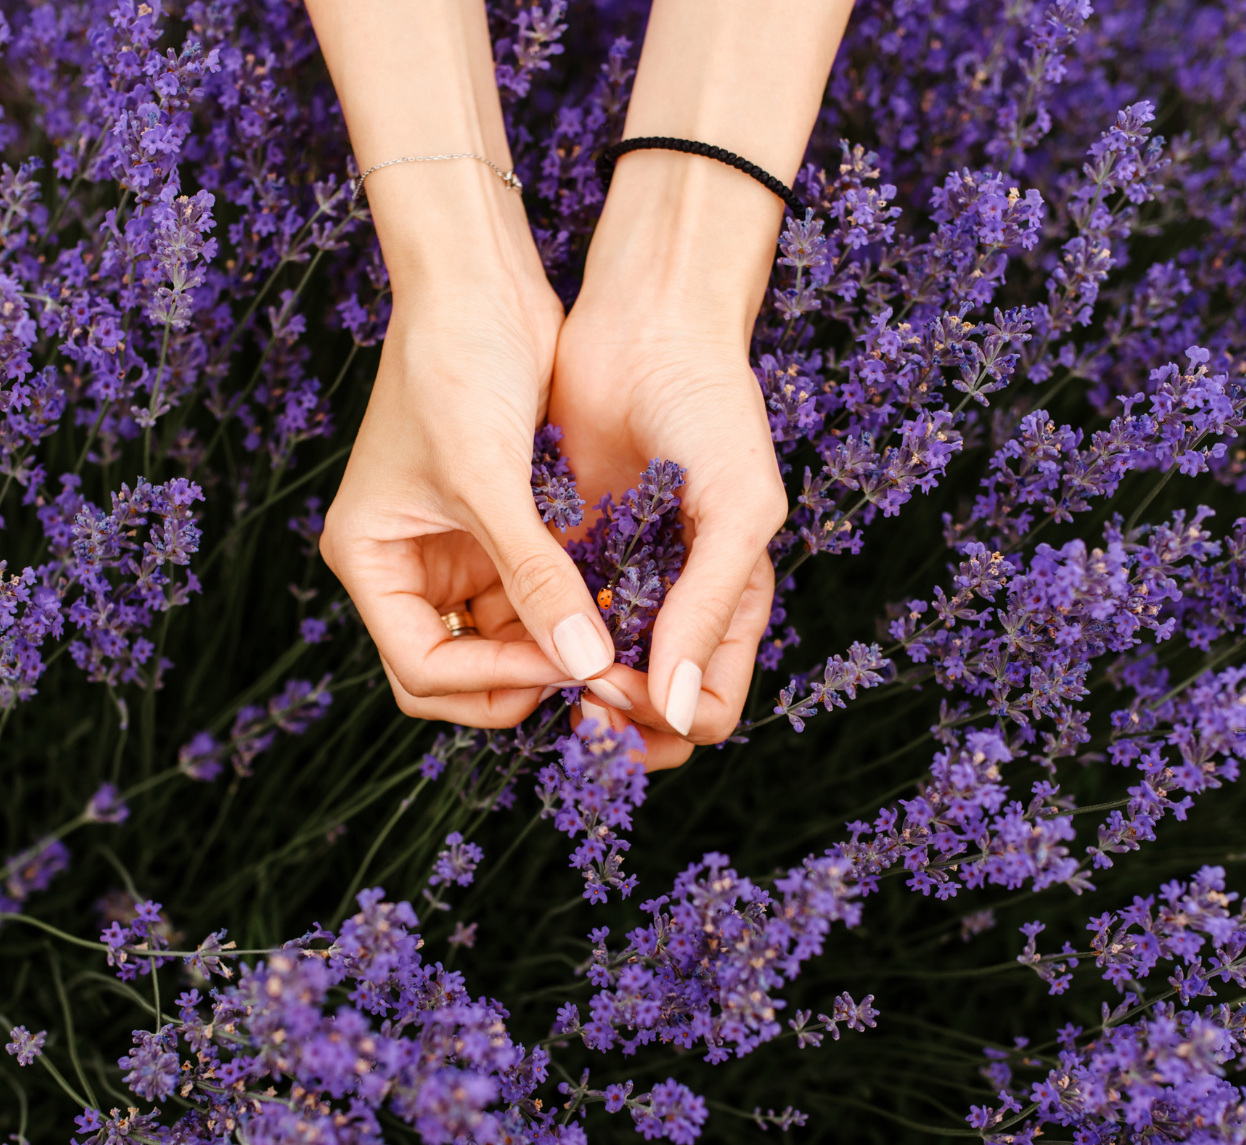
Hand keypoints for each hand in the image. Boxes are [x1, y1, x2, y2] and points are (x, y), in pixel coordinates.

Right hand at [320, 168, 617, 726]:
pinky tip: (616, 604)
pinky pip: (536, 596)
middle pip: (460, 671)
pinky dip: (570, 607)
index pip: (423, 667)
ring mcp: (456, 549)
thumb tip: (584, 663)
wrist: (479, 281)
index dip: (492, 679)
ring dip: (554, 646)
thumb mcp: (488, 478)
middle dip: (520, 678)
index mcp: (371, 559)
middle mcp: (407, 565)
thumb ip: (534, 576)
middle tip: (590, 667)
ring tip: (615, 639)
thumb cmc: (456, 365)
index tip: (564, 662)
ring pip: (505, 640)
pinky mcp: (502, 529)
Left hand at [548, 153, 787, 765]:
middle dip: (615, 720)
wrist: (646, 323)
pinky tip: (513, 622)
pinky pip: (551, 615)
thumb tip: (683, 717)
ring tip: (536, 665)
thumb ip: (709, 608)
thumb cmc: (711, 408)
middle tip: (572, 699)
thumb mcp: (733, 508)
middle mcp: (676, 603)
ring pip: (594, 671)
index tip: (616, 683)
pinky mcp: (569, 547)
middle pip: (650, 708)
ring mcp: (621, 577)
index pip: (707, 707)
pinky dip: (539, 631)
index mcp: (731, 603)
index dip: (663, 715)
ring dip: (568, 684)